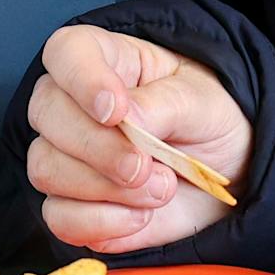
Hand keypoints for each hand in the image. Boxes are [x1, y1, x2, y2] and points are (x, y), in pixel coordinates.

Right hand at [25, 24, 253, 252]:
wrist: (229, 174)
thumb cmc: (210, 120)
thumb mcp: (203, 101)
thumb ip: (164, 105)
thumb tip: (126, 118)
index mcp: (106, 60)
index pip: (66, 51)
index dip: (82, 80)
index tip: (116, 111)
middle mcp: (74, 103)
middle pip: (47, 114)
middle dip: (99, 149)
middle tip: (146, 167)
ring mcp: (67, 155)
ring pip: (46, 168)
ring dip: (106, 189)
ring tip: (161, 189)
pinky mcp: (73, 204)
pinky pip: (58, 218)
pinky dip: (101, 223)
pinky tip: (140, 216)